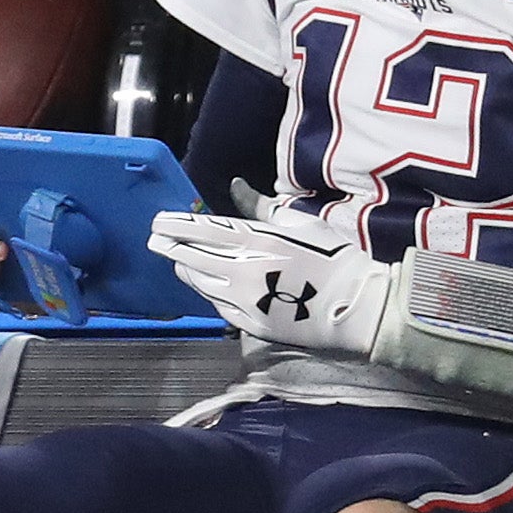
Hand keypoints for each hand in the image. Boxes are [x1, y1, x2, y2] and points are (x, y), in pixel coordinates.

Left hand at [148, 207, 397, 360]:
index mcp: (257, 243)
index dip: (175, 226)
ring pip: (202, 285)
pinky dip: (209, 292)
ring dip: (187, 271)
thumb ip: (263, 208)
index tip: (157, 222)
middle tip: (156, 240)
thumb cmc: (334, 258)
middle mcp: (244, 272)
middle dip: (171, 248)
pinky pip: (219, 306)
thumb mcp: (301, 223)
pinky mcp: (251, 325)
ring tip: (179, 261)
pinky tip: (207, 285)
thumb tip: (236, 187)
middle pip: (193, 259)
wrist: (357, 307)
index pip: (203, 232)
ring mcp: (245, 302)